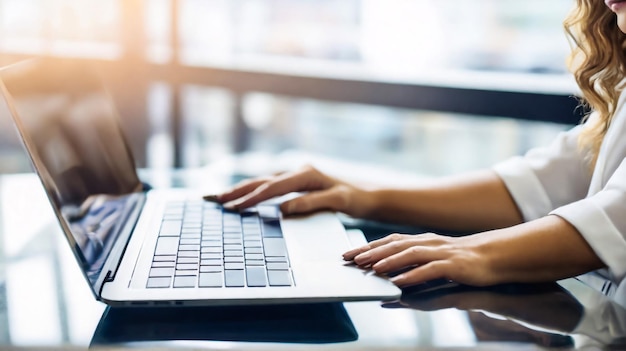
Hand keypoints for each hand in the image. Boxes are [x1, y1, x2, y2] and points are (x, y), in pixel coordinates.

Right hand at [211, 165, 373, 216]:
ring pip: (265, 181)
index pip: (273, 187)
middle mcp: (300, 171)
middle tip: (215, 200)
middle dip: (238, 191)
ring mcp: (298, 176)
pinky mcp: (299, 183)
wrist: (371, 196)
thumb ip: (312, 203)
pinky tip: (245, 198)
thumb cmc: (357, 199)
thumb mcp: (339, 202)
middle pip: (263, 181)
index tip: (233, 207)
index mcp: (306, 174)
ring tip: (223, 198)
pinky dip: (256, 191)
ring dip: (243, 190)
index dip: (252, 197)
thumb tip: (283, 208)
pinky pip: (272, 186)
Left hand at [343, 232, 497, 286]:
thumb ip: (414, 260)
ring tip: (370, 268)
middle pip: (394, 245)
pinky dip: (413, 275)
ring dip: (388, 260)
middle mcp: (428, 243)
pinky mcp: (454, 266)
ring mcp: (441, 253)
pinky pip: (430, 269)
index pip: (389, 241)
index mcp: (422, 240)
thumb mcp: (435, 256)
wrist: (496, 256)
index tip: (347, 254)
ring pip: (410, 254)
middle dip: (370, 252)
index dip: (367, 246)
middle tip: (350, 260)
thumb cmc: (463, 259)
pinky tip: (399, 282)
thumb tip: (389, 268)